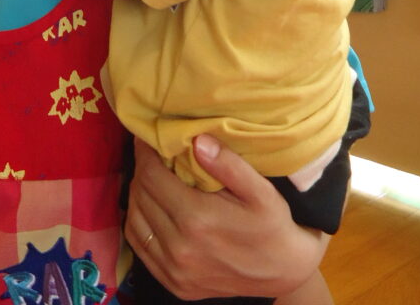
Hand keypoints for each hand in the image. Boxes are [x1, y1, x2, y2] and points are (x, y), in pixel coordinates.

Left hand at [125, 137, 328, 299]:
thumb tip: (197, 140)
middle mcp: (180, 247)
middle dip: (142, 169)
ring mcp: (175, 270)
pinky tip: (152, 207)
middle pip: (140, 195)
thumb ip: (229, 164)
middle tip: (151, 153)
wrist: (284, 271)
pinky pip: (140, 246)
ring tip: (151, 177)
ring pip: (135, 220)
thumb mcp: (262, 190)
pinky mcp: (174, 284)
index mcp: (198, 219)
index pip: (151, 176)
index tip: (148, 136)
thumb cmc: (273, 224)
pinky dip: (139, 222)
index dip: (145, 152)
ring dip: (138, 194)